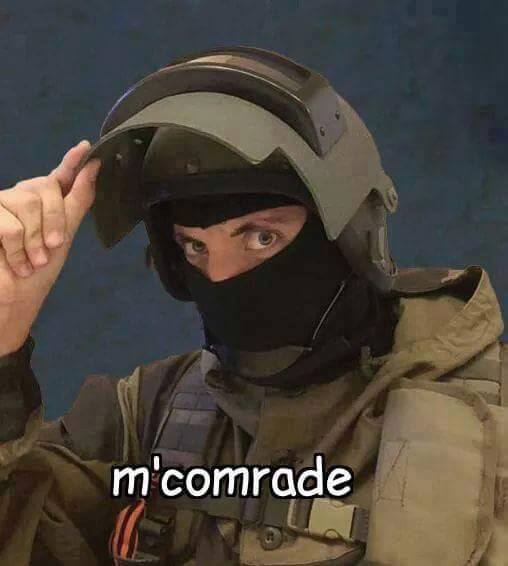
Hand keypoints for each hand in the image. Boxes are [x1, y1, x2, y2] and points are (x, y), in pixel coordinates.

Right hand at [0, 141, 100, 355]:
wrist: (12, 302)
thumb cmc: (37, 275)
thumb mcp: (64, 238)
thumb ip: (77, 202)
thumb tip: (94, 167)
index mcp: (44, 205)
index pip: (59, 177)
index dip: (72, 162)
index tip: (86, 148)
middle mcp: (21, 200)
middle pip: (45, 189)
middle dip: (53, 222)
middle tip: (51, 248)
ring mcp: (1, 207)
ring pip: (26, 202)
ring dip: (34, 239)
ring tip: (31, 262)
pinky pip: (7, 221)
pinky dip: (16, 247)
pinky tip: (15, 263)